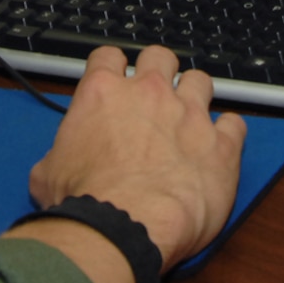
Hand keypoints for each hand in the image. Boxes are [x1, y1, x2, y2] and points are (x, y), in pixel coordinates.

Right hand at [28, 45, 244, 271]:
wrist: (126, 226)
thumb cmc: (85, 202)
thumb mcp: (48, 175)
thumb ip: (58, 156)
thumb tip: (56, 167)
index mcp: (103, 94)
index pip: (108, 56)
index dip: (112, 67)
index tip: (115, 81)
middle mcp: (149, 94)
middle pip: (160, 57)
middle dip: (159, 71)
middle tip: (156, 95)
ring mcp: (189, 115)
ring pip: (201, 80)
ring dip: (196, 95)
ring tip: (191, 117)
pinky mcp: (220, 145)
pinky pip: (235, 123)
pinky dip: (229, 132)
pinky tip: (221, 145)